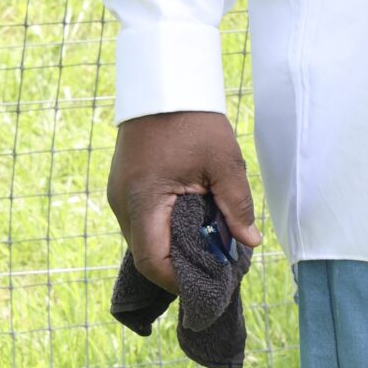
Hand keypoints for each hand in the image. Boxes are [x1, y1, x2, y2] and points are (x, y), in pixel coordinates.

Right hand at [107, 111, 261, 291]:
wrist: (163, 85)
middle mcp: (122, 204)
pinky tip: (191, 224)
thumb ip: (237, 205)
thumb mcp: (224, 162)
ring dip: (172, 247)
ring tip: (208, 245)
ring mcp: (119, 195)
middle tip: (215, 266)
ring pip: (144, 238)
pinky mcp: (124, 188)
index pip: (153, 261)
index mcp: (143, 200)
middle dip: (180, 266)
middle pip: (146, 254)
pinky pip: (142, 221)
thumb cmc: (194, 120)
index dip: (179, 280)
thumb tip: (249, 243)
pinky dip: (164, 229)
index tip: (209, 282)